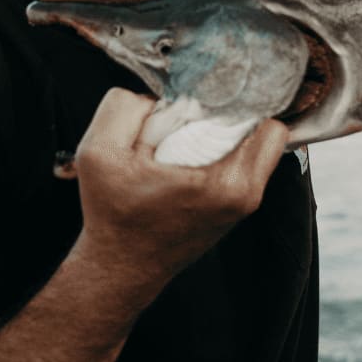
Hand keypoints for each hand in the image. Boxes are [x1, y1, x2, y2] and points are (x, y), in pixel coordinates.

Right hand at [63, 88, 289, 302]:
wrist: (121, 268)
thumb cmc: (112, 215)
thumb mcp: (99, 152)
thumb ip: (125, 106)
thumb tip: (160, 93)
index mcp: (225, 182)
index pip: (260, 118)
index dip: (232, 96)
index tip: (200, 98)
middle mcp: (246, 194)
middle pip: (263, 127)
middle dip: (230, 112)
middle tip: (191, 118)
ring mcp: (245, 203)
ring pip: (256, 143)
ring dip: (227, 131)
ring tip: (186, 139)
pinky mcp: (237, 207)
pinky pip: (244, 161)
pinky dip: (222, 150)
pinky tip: (188, 155)